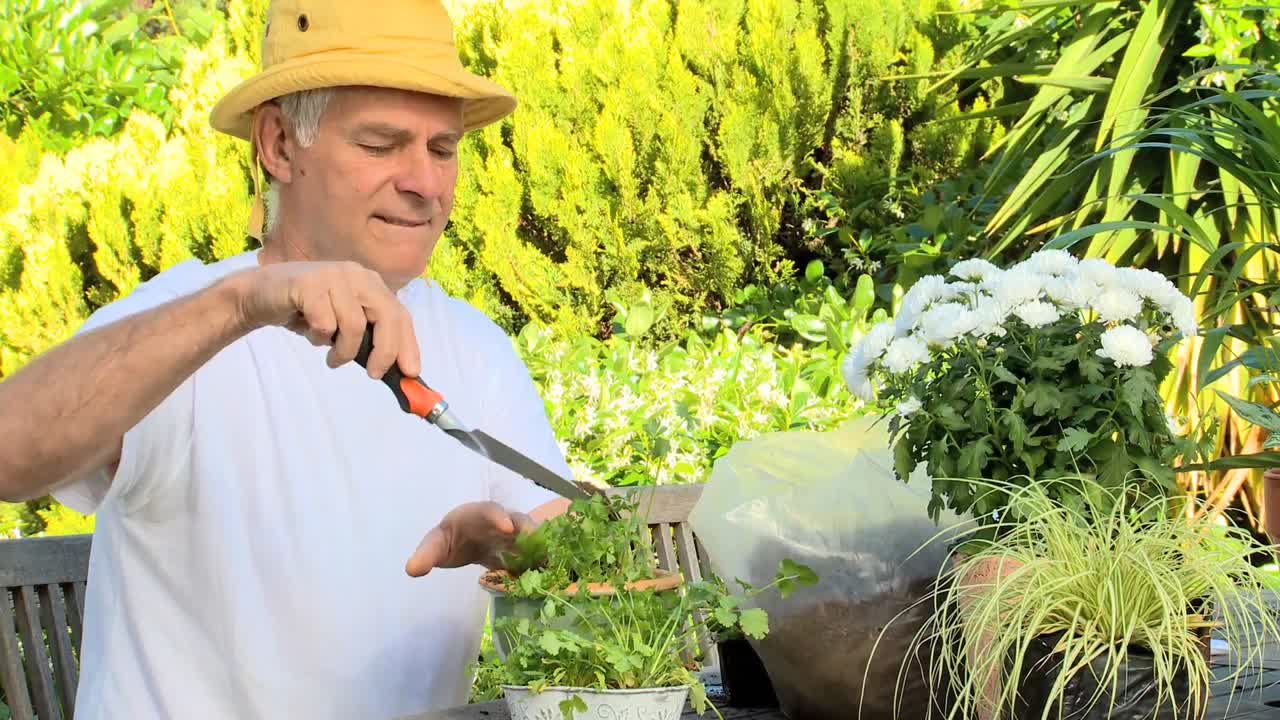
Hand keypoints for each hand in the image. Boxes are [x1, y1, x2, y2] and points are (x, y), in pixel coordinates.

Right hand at [230, 260, 419, 377]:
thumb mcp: (344, 324)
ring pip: (354, 325)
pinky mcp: (309, 284)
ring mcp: (333, 276)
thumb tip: (399, 370)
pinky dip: (318, 336)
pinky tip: (308, 331)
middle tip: (374, 374)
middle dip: (385, 351)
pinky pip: (325, 323)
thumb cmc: (308, 312)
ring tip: (330, 354)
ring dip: (342, 350)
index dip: (408, 345)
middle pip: (386, 316)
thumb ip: (370, 338)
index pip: (400, 314)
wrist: (260, 295)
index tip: (411, 372)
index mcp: (370, 283)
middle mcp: (356, 275)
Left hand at [405, 501, 537, 576]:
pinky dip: (538, 564)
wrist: (459, 545)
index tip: (507, 528)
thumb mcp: (434, 546)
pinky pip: (531, 555)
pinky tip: (546, 576)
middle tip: (538, 543)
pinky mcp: (517, 552)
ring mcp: (511, 536)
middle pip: (518, 519)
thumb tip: (412, 569)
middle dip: (529, 529)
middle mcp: (498, 521)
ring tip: (549, 563)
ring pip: (530, 537)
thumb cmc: (447, 540)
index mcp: (476, 514)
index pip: (488, 509)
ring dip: (539, 548)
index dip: (499, 516)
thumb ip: (425, 555)